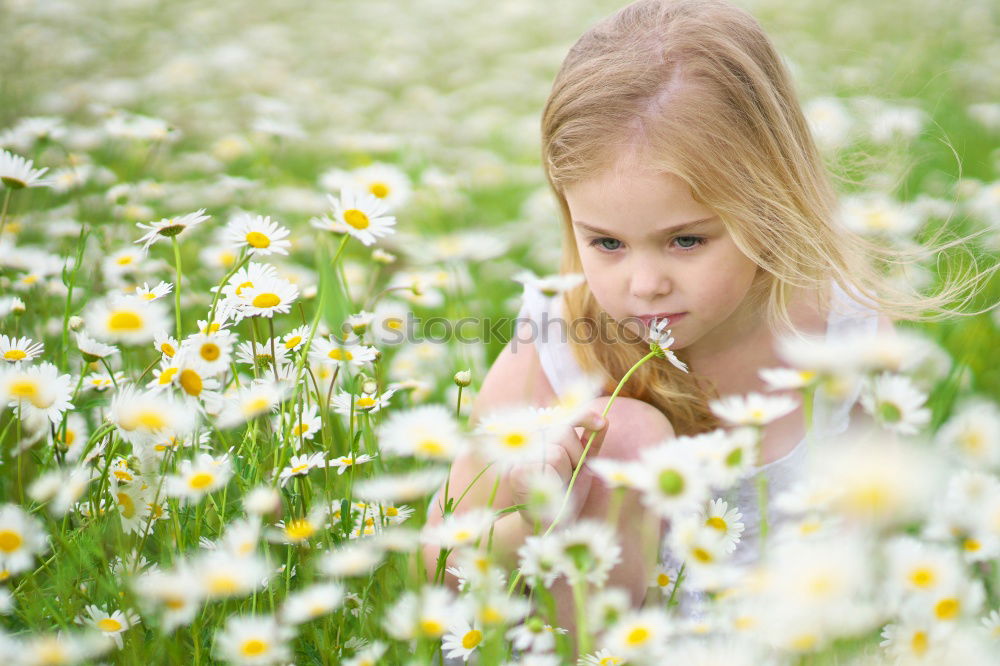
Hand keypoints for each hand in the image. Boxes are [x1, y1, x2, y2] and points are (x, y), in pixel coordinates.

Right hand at [505, 410, 608, 529]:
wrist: (547, 527)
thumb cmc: (565, 495)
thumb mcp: (581, 467)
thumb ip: (588, 444)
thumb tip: (605, 420)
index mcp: (541, 437)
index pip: (564, 416)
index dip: (583, 416)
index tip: (601, 423)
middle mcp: (526, 441)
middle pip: (562, 431)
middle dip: (576, 454)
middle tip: (571, 473)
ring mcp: (518, 456)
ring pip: (557, 451)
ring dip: (566, 470)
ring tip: (559, 483)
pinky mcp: (515, 471)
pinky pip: (548, 466)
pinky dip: (557, 479)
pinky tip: (550, 490)